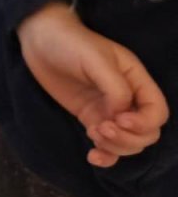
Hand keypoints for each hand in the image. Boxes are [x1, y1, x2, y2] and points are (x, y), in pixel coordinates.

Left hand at [18, 3, 169, 167]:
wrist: (39, 39)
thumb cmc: (69, 42)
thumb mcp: (95, 59)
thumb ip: (115, 88)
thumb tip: (120, 115)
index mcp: (136, 79)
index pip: (157, 111)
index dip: (145, 122)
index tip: (120, 118)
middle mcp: (127, 97)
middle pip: (146, 133)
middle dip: (128, 138)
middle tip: (101, 128)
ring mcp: (108, 110)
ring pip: (128, 143)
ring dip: (115, 147)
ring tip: (93, 133)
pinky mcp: (90, 118)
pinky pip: (107, 145)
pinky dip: (105, 156)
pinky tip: (92, 157)